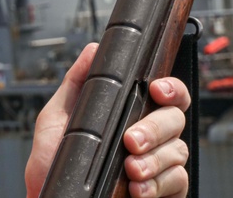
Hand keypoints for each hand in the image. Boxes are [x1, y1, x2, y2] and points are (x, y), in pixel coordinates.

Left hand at [24, 43, 190, 197]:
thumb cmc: (53, 164)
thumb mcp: (56, 118)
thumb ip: (76, 83)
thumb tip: (93, 50)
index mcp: (129, 114)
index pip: (165, 93)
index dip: (170, 87)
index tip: (156, 89)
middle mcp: (149, 136)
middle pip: (175, 119)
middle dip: (156, 127)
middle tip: (131, 140)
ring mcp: (158, 164)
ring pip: (178, 151)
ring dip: (155, 159)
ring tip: (130, 169)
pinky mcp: (163, 192)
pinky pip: (178, 182)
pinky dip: (159, 185)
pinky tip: (137, 189)